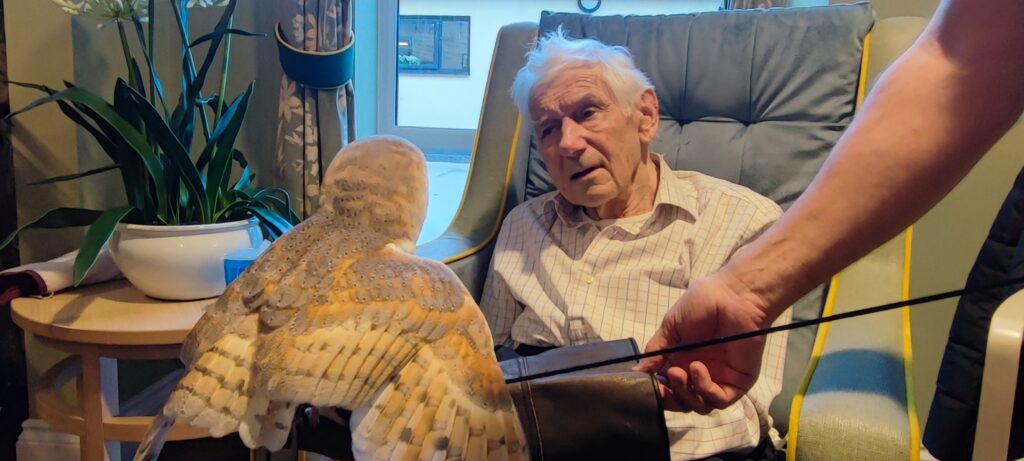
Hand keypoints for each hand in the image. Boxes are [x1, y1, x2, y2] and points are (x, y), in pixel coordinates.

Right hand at [634, 272, 769, 412]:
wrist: (733, 295)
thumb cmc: (702, 304)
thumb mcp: (670, 326)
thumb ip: (655, 351)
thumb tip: (637, 372)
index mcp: (682, 361)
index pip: (668, 388)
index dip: (658, 391)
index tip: (647, 385)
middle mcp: (700, 374)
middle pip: (683, 402)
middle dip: (670, 398)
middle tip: (664, 383)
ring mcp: (719, 380)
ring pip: (700, 405)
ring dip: (686, 394)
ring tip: (680, 373)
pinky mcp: (738, 383)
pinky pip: (719, 400)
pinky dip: (705, 389)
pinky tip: (698, 368)